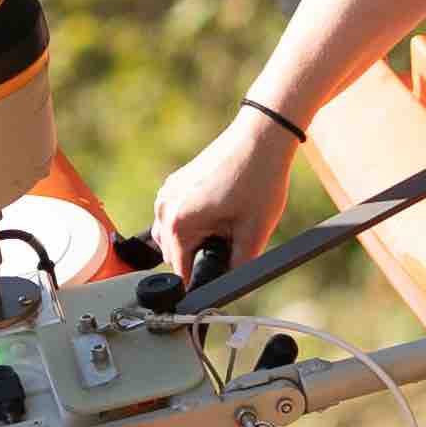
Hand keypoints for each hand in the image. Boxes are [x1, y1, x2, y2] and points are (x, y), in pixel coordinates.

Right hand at [147, 106, 310, 281]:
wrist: (261, 136)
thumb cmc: (259, 180)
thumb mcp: (254, 234)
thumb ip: (238, 269)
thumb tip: (227, 289)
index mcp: (178, 223)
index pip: (180, 273)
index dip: (200, 283)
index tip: (218, 280)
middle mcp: (165, 208)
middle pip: (174, 255)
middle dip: (199, 257)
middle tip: (231, 242)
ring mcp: (167, 193)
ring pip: (173, 236)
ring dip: (195, 240)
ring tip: (227, 224)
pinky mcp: (174, 183)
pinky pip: (176, 215)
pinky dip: (193, 221)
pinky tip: (220, 210)